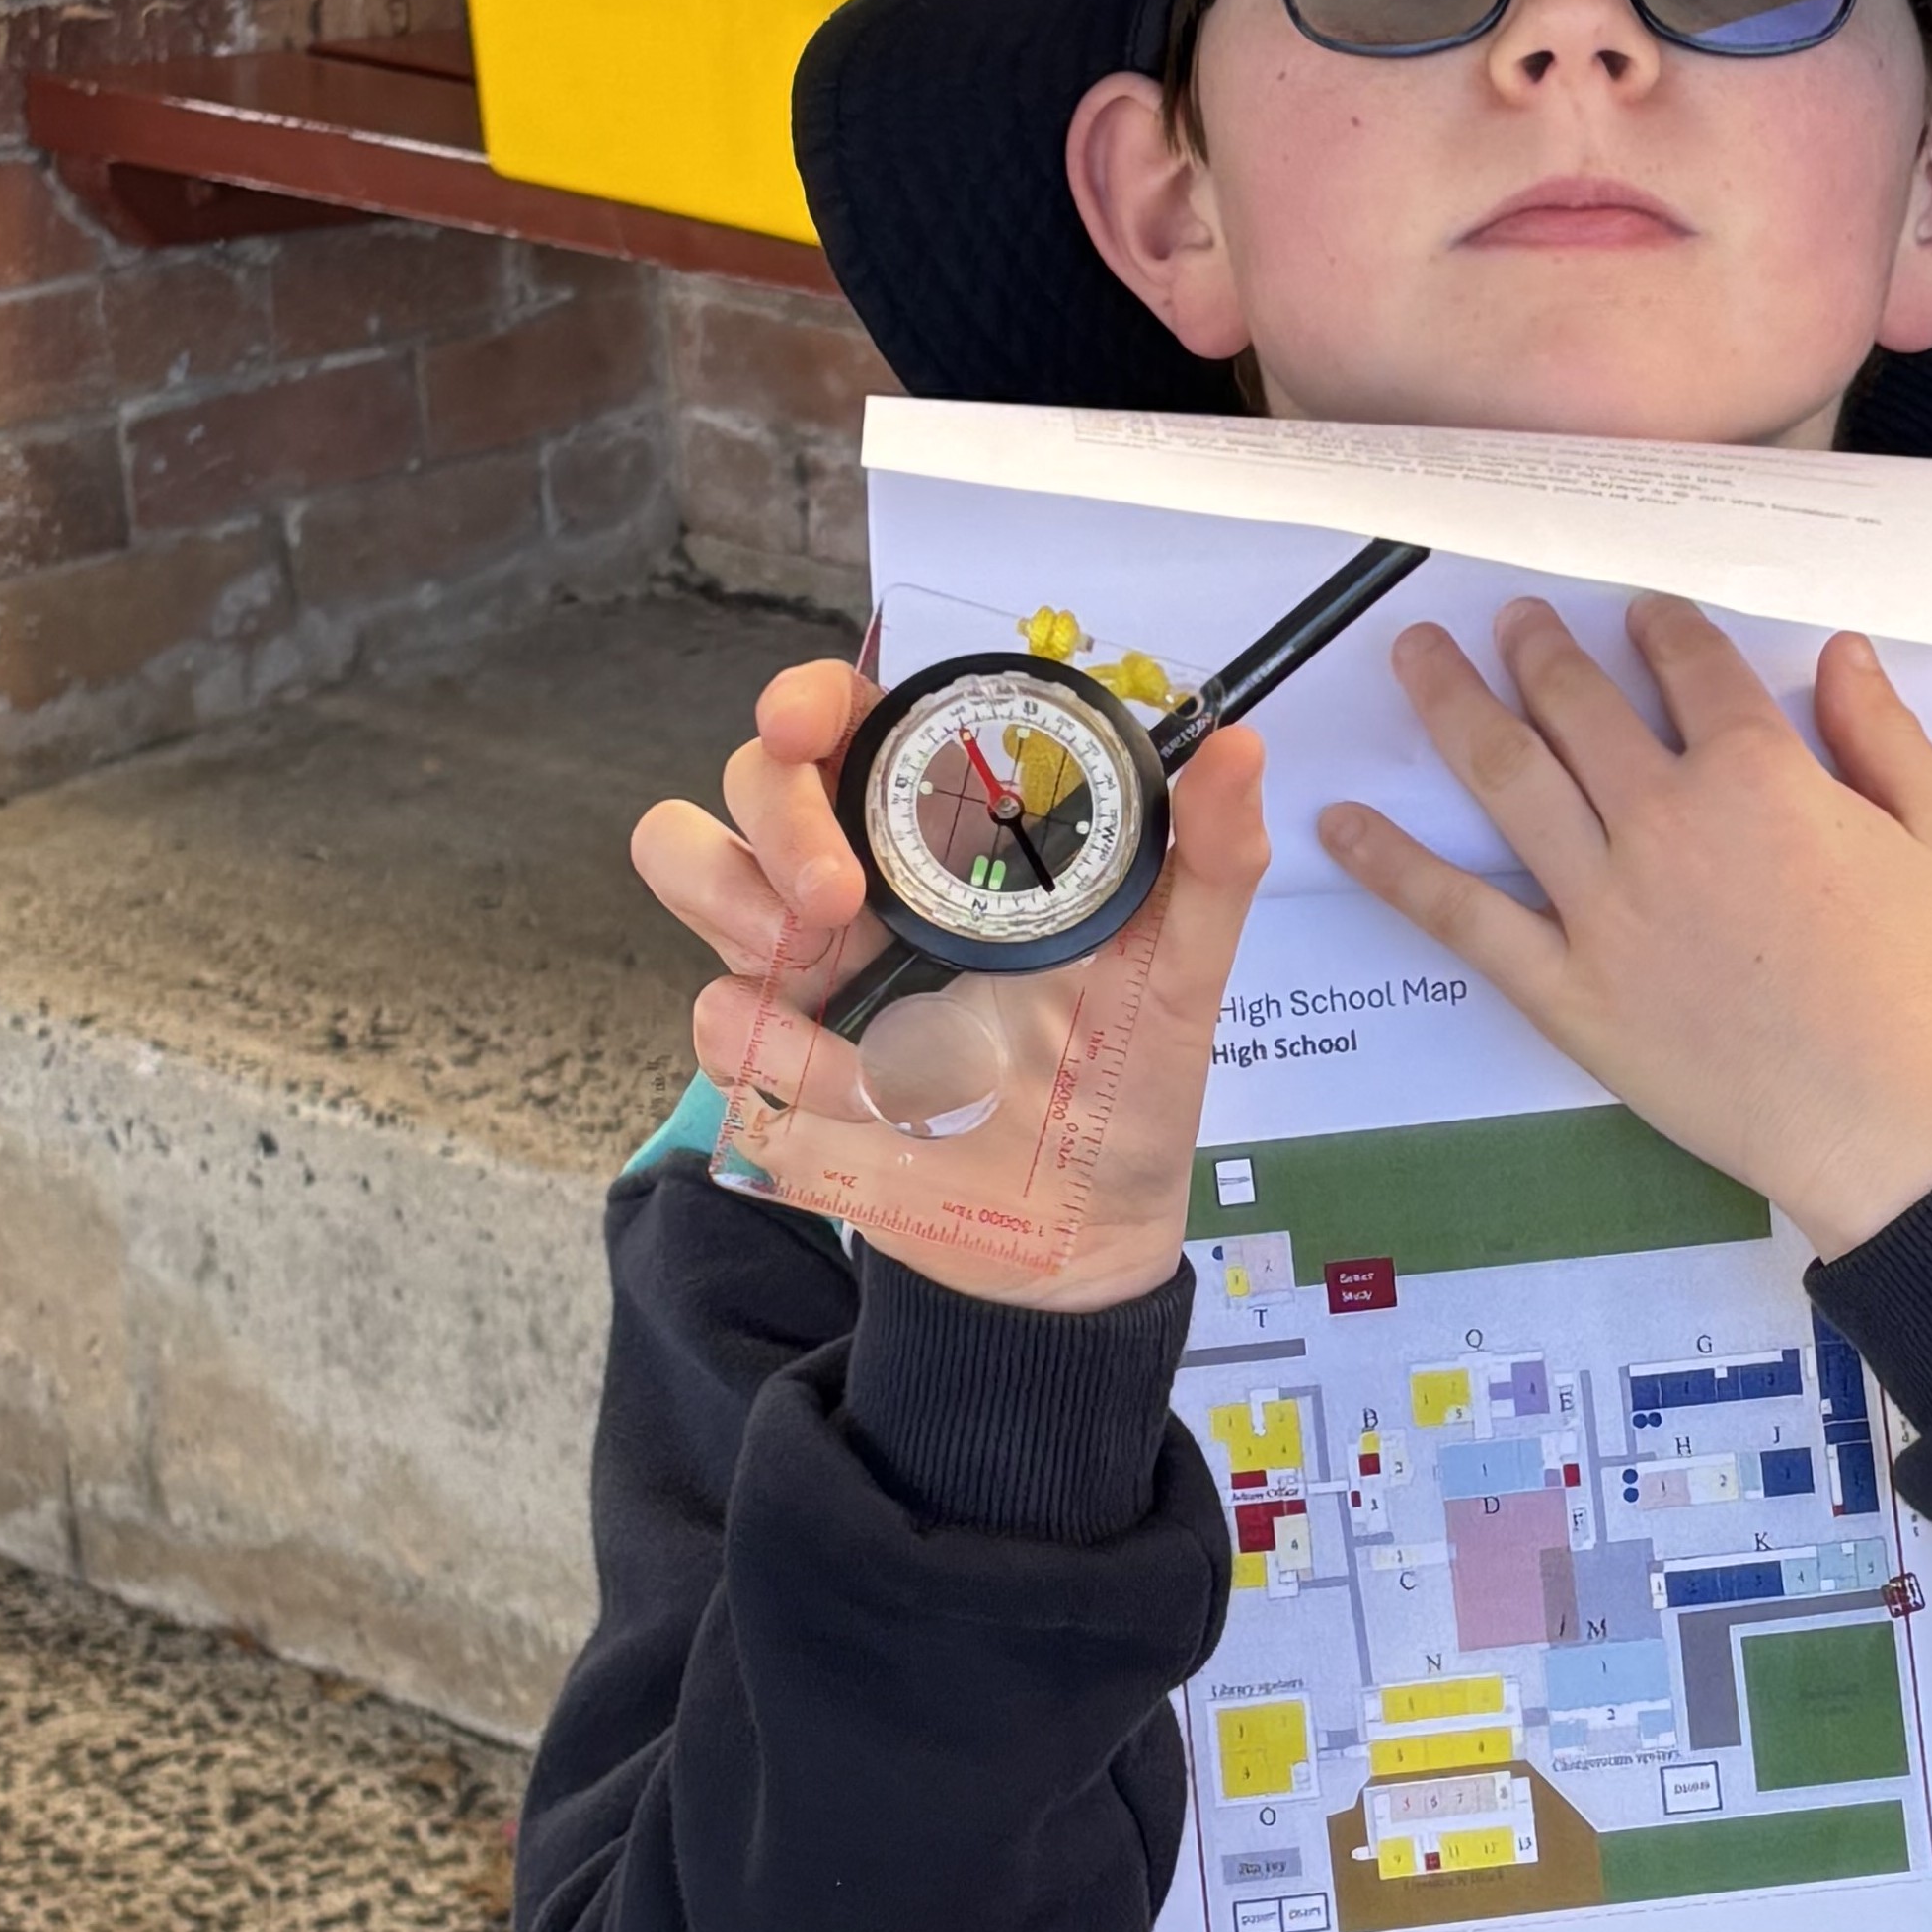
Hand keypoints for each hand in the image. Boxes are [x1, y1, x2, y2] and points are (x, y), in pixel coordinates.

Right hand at [632, 658, 1267, 1310]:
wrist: (1083, 1233)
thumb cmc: (1121, 1078)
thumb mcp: (1181, 970)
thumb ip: (1212, 860)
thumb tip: (1242, 748)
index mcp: (945, 832)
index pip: (848, 722)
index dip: (809, 699)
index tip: (809, 720)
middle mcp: (857, 879)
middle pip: (750, 779)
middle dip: (774, 815)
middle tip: (838, 893)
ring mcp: (801, 964)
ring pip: (689, 863)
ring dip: (736, 899)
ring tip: (820, 957)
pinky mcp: (771, 1059)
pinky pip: (719, 1018)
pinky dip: (787, 1053)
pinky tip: (876, 1099)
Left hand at [1315, 598, 1931, 1259]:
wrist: (1890, 1123)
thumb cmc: (1930, 987)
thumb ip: (1887, 734)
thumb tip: (1842, 656)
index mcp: (1759, 771)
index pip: (1687, 664)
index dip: (1656, 625)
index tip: (1638, 614)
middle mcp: (1664, 819)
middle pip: (1576, 701)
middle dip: (1534, 646)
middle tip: (1507, 621)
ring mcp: (1604, 903)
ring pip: (1504, 775)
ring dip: (1451, 702)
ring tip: (1416, 656)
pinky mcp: (1567, 986)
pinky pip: (1460, 913)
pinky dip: (1393, 864)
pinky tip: (1343, 824)